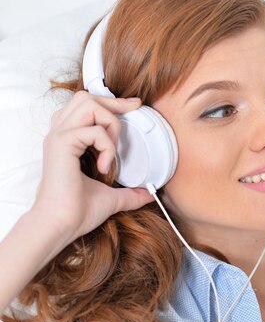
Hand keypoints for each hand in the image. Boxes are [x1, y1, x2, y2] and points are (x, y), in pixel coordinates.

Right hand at [32, 91, 152, 243]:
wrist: (61, 224)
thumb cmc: (78, 211)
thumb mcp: (112, 197)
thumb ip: (130, 192)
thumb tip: (149, 194)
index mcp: (67, 140)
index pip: (87, 106)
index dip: (111, 103)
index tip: (134, 106)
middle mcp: (60, 133)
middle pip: (86, 97)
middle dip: (113, 105)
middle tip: (132, 114)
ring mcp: (59, 137)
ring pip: (88, 104)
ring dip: (109, 122)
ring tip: (112, 149)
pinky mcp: (61, 144)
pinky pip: (93, 131)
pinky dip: (107, 146)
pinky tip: (104, 167)